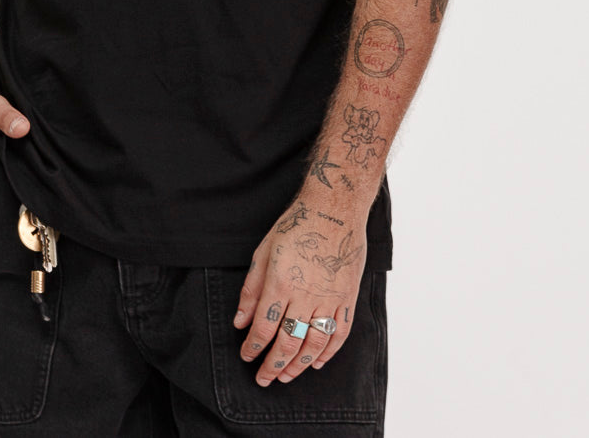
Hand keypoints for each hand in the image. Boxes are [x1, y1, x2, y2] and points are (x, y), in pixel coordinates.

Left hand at [233, 197, 367, 386]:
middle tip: (263, 379)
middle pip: (288, 342)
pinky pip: (339, 334)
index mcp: (281, 283)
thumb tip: (240, 321)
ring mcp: (330, 299)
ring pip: (313, 344)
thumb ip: (251, 289)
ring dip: (298, 365)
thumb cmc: (296, 226)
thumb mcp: (264, 251)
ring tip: (286, 376)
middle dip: (273, 365)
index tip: (246, 356)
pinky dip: (328, 353)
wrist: (334, 209)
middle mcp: (306, 295)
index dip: (253, 347)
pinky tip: (316, 362)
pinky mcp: (348, 298)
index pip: (264, 327)